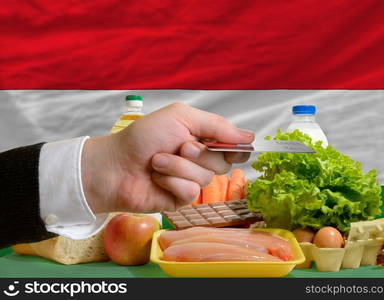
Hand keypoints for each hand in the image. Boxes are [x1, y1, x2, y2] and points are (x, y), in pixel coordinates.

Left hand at [81, 102, 252, 212]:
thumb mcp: (181, 117)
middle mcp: (199, 159)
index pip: (233, 145)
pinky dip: (172, 182)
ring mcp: (190, 179)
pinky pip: (190, 192)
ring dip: (179, 167)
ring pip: (206, 178)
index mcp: (202, 137)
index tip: (232, 146)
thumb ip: (216, 125)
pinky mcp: (180, 199)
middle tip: (179, 146)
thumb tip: (249, 136)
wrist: (115, 165)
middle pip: (223, 163)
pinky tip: (157, 178)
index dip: (235, 147)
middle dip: (200, 154)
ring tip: (157, 162)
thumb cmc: (142, 137)